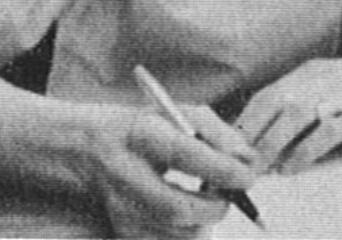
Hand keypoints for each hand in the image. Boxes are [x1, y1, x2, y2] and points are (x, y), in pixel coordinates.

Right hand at [76, 103, 257, 238]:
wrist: (90, 148)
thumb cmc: (148, 128)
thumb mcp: (181, 114)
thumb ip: (220, 134)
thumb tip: (250, 162)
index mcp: (142, 135)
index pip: (185, 154)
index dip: (221, 168)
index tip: (248, 176)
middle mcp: (125, 175)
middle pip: (177, 208)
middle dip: (215, 207)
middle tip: (230, 194)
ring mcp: (119, 210)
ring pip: (174, 236)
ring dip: (204, 223)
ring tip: (208, 200)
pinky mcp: (121, 234)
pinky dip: (187, 234)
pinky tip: (189, 215)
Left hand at [234, 48, 341, 174]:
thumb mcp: (340, 88)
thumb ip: (309, 106)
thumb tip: (272, 141)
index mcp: (313, 72)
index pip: (264, 97)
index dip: (241, 128)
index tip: (226, 158)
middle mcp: (324, 77)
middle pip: (272, 105)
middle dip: (249, 140)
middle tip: (235, 172)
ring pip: (293, 114)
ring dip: (270, 145)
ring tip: (258, 173)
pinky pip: (326, 130)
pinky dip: (304, 151)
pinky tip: (293, 169)